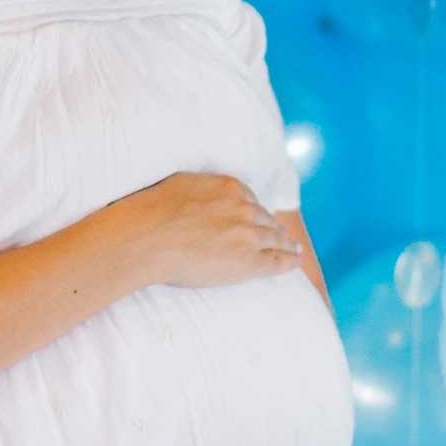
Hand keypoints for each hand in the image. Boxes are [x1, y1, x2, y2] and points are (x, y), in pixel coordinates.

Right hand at [125, 171, 303, 290]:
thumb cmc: (155, 211)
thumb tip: (206, 194)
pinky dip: (290, 260)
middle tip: (282, 234)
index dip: (255, 212)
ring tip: (293, 248)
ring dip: (285, 243)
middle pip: (265, 219)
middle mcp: (244, 209)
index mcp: (230, 188)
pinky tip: (296, 260)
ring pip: (275, 239)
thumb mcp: (184, 184)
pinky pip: (277, 261)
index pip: (251, 201)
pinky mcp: (249, 261)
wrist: (149, 238)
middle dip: (273, 227)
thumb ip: (204, 189)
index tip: (260, 218)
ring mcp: (249, 235)